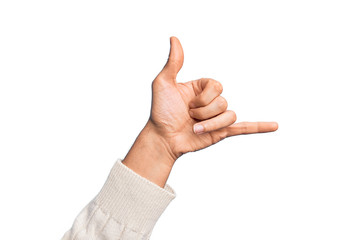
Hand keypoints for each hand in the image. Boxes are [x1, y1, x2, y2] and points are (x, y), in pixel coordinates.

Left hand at [123, 37, 277, 186]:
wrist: (162, 139)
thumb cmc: (160, 112)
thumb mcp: (164, 83)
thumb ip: (174, 63)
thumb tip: (174, 39)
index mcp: (202, 89)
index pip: (216, 86)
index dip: (203, 96)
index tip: (186, 103)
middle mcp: (211, 102)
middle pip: (223, 101)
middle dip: (204, 111)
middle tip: (188, 116)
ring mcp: (217, 117)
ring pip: (229, 114)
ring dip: (211, 124)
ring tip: (195, 128)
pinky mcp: (221, 132)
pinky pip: (244, 127)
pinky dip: (259, 127)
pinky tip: (274, 126)